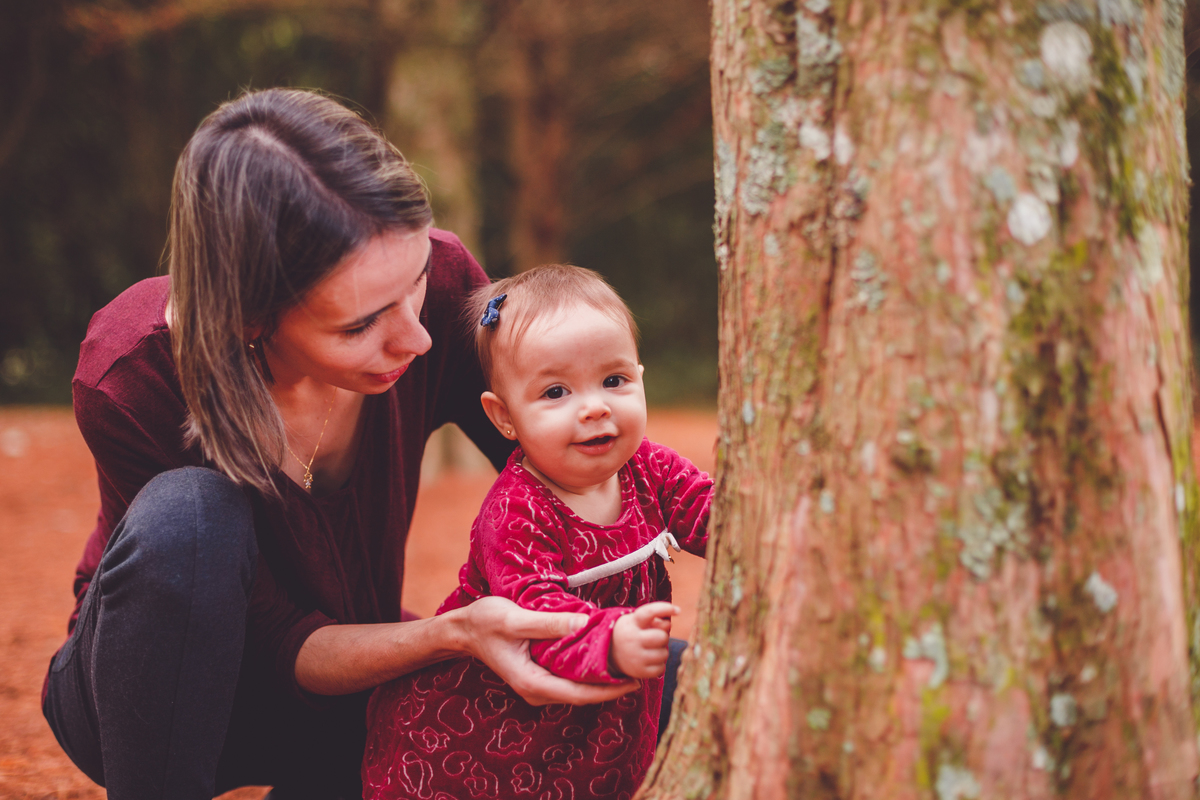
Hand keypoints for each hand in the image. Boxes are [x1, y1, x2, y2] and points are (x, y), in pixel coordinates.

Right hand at [456, 596, 638, 705]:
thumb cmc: (486, 622)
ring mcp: (538, 685)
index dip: (609, 690)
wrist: (463, 630)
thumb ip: (548, 623)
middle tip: (643, 672)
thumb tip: (584, 624)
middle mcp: (537, 690)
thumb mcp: (515, 619)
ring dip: (603, 681)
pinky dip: (589, 673)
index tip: (635, 682)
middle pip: (583, 695)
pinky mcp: (539, 676)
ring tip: (631, 666)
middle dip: (612, 687)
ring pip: (578, 689)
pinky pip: (570, 680)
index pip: (580, 693)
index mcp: (532, 682)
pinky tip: (605, 660)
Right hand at [610, 601, 677, 678]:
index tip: (678, 610)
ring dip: (661, 651)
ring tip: (650, 649)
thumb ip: (655, 620)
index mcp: (632, 622)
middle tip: (654, 638)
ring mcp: (635, 657)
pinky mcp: (638, 671)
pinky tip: (649, 660)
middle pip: (662, 637)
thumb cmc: (631, 632)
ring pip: (664, 654)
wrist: (609, 652)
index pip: (649, 612)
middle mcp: (632, 639)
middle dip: (663, 637)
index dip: (665, 609)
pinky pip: (660, 668)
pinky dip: (659, 664)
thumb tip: (668, 625)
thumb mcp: (637, 620)